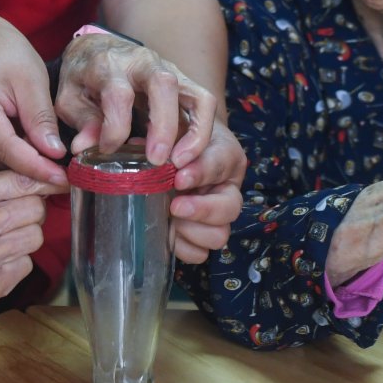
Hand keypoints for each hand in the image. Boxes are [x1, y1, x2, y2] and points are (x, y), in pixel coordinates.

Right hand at [0, 23, 65, 184]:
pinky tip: (28, 143)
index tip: (64, 179)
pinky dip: (13, 158)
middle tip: (66, 168)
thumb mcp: (33, 80)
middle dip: (34, 167)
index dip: (36, 167)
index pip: (6, 149)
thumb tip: (54, 155)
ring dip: (24, 163)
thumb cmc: (9, 56)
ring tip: (47, 147)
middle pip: (0, 160)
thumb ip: (41, 119)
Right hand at [0, 170, 61, 327]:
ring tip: (2, 240)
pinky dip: (17, 262)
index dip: (42, 181)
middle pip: (34, 209)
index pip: (18, 180)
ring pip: (35, 237)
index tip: (55, 182)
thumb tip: (39, 177)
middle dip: (32, 211)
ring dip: (26, 237)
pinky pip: (27, 264)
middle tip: (16, 216)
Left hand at [56, 33, 217, 165]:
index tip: (107, 150)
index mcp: (109, 64)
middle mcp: (143, 62)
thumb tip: (83, 148)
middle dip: (164, 126)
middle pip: (164, 85)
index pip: (118, 93)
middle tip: (157, 161)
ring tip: (180, 162)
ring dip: (194, 132)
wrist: (99, 50)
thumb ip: (81, 121)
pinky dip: (202, 130)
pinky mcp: (184, 82)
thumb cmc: (83, 78)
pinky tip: (187, 155)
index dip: (114, 127)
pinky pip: (204, 103)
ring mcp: (169, 70)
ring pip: (195, 94)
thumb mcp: (70, 97)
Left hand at [168, 119, 246, 262]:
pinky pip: (199, 254)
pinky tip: (169, 232)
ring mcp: (215, 217)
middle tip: (175, 206)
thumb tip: (151, 152)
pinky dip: (183, 248)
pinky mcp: (199, 236)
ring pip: (219, 236)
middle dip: (201, 210)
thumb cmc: (179, 136)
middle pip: (230, 209)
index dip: (201, 173)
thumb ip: (170, 137)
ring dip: (192, 231)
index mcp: (226, 157)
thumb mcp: (178, 128)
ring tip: (170, 217)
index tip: (179, 178)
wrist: (177, 148)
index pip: (221, 164)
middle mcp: (227, 189)